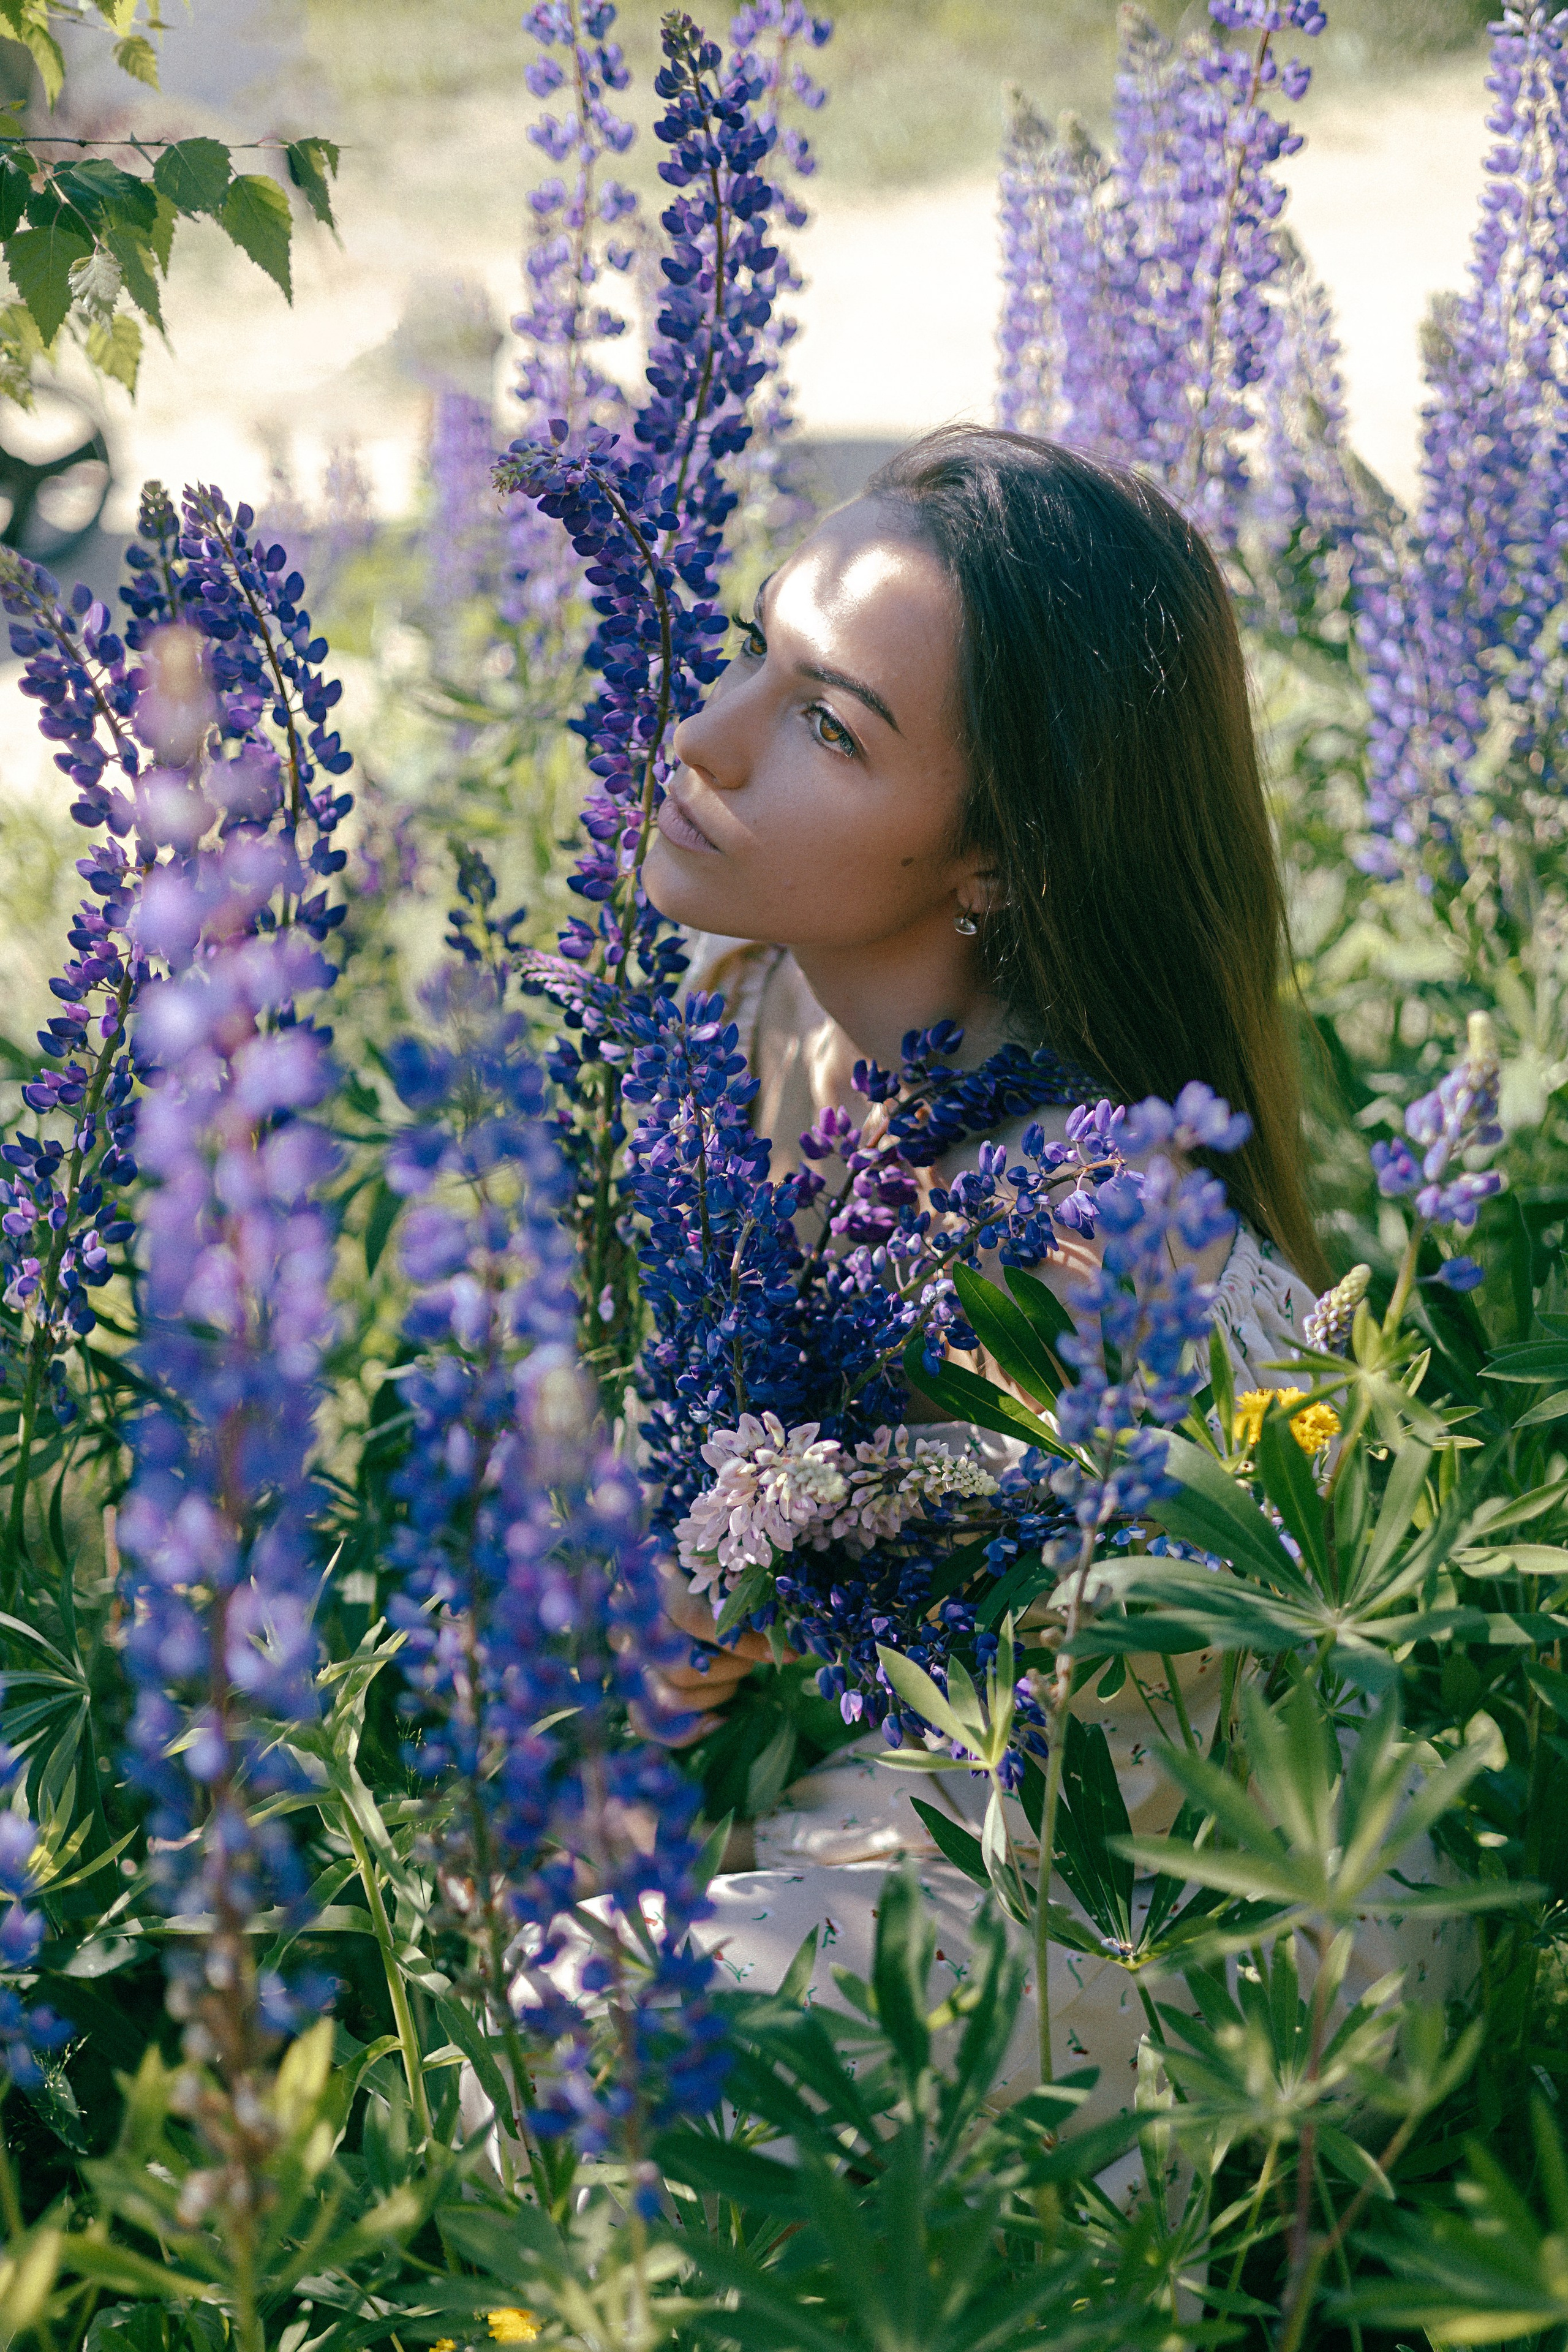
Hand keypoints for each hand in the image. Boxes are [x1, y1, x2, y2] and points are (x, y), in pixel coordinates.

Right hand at [634, 1569, 793, 1747]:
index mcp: (653, 1583)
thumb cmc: (702, 1566)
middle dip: (732, 1669)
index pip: (693, 1619)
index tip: (780, 1651)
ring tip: (735, 1674)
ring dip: (718, 1693)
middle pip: (683, 1668)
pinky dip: (689, 1730)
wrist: (656, 1568)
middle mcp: (630, 1624)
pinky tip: (718, 1720)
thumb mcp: (720, 1566)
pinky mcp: (629, 1686)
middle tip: (753, 1658)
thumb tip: (787, 1644)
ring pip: (672, 1699)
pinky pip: (646, 1724)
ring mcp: (625, 1659)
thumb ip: (741, 1592)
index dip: (740, 1642)